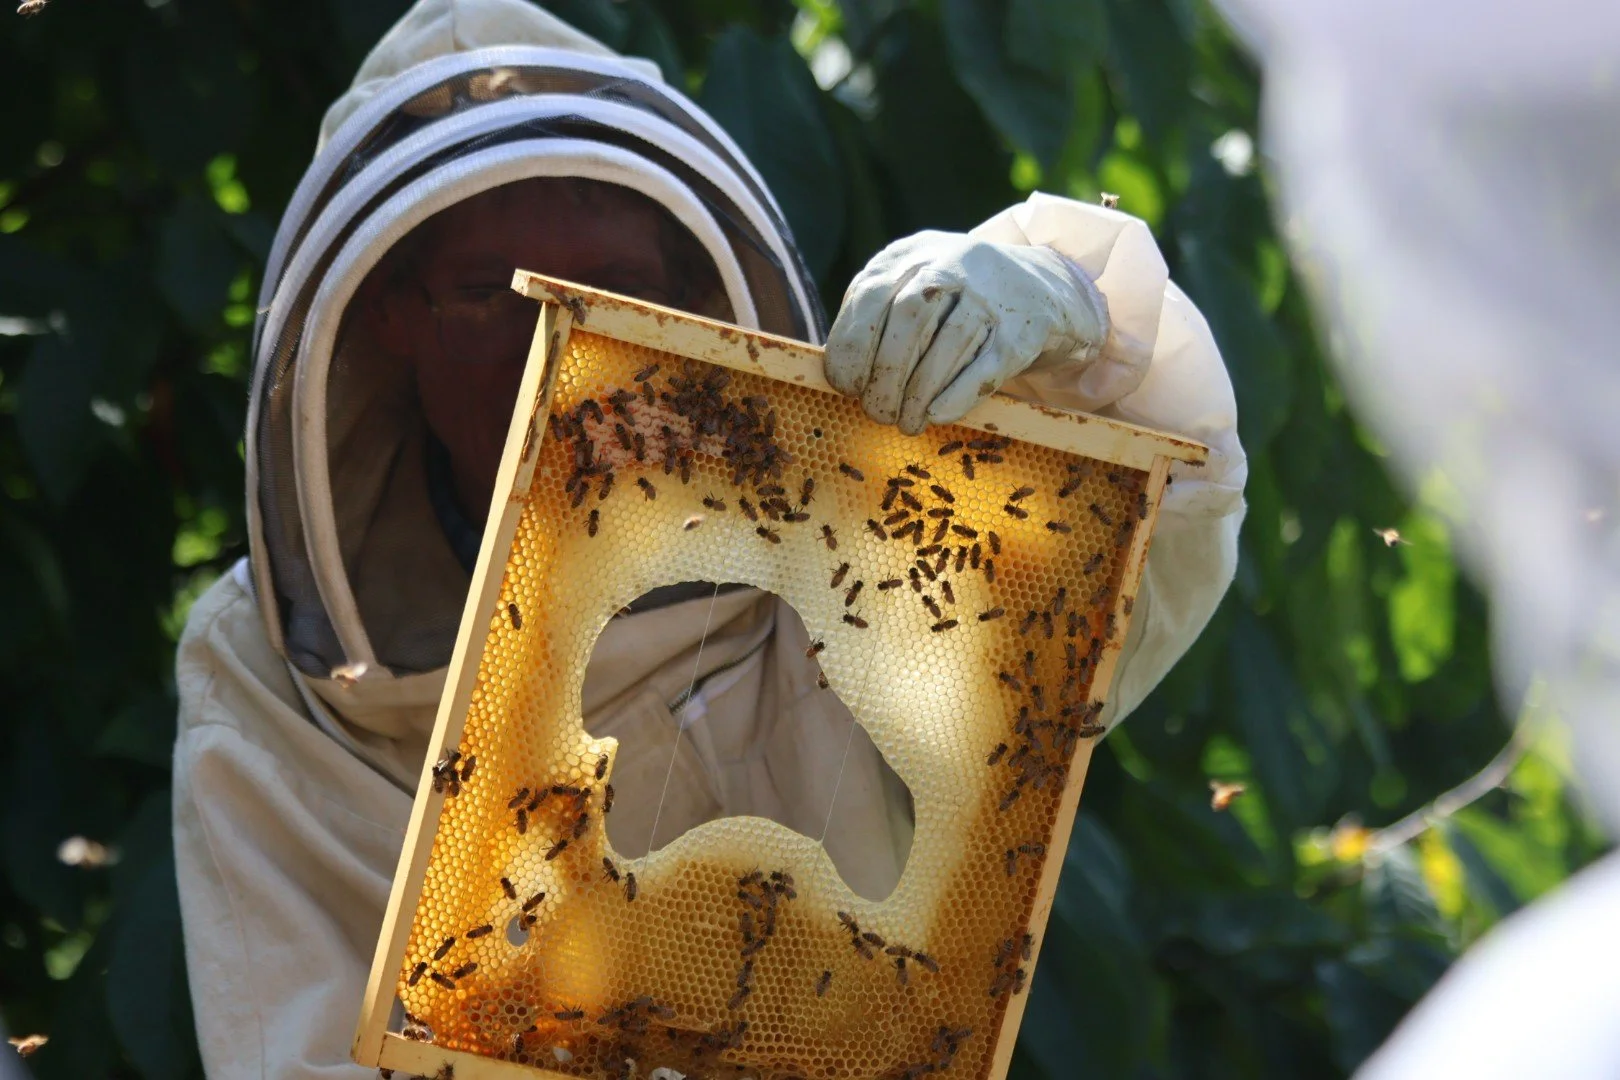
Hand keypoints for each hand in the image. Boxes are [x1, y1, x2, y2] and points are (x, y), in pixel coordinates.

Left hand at [824, 231, 1109, 433]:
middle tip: (877, 412)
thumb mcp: (910, 285)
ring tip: (906, 422)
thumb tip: (841, 375)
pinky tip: (935, 416)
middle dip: (884, 376)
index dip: (851, 348)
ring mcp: (991, 293)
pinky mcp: (1022, 328)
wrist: (1038, 284)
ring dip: (917, 394)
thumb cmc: (953, 299)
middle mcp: (952, 262)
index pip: (869, 296)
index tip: (846, 386)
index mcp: (911, 252)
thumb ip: (875, 314)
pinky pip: (984, 366)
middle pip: (908, 319)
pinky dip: (954, 396)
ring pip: (946, 345)